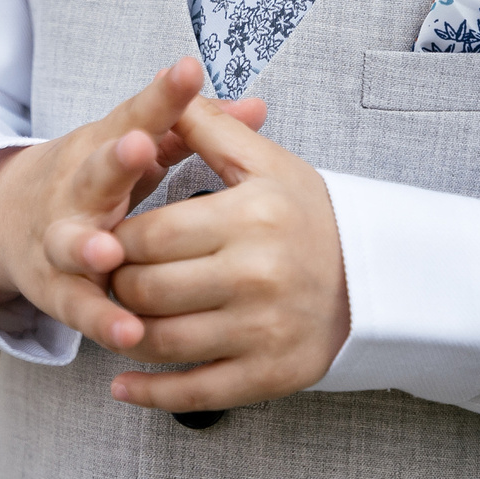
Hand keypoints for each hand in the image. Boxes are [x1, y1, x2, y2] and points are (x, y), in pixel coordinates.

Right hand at [0, 57, 265, 352]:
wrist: (10, 221)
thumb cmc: (94, 179)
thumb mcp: (134, 146)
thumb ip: (192, 130)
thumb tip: (257, 106)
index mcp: (102, 147)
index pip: (137, 114)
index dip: (163, 96)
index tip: (187, 70)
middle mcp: (77, 189)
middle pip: (96, 171)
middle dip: (116, 160)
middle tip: (138, 146)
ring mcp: (60, 238)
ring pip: (73, 242)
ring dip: (88, 247)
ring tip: (107, 252)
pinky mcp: (56, 289)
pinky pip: (79, 308)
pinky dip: (102, 321)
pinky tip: (128, 332)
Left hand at [105, 93, 347, 410]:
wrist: (375, 279)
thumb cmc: (309, 216)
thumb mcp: (266, 163)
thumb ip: (209, 128)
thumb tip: (166, 86)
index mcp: (250, 217)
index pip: (151, 234)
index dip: (114, 238)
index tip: (103, 237)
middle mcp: (256, 276)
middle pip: (148, 289)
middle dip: (115, 283)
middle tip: (105, 277)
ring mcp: (263, 331)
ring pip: (162, 340)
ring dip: (124, 333)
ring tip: (112, 317)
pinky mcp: (269, 375)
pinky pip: (194, 392)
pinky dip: (149, 392)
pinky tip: (122, 384)